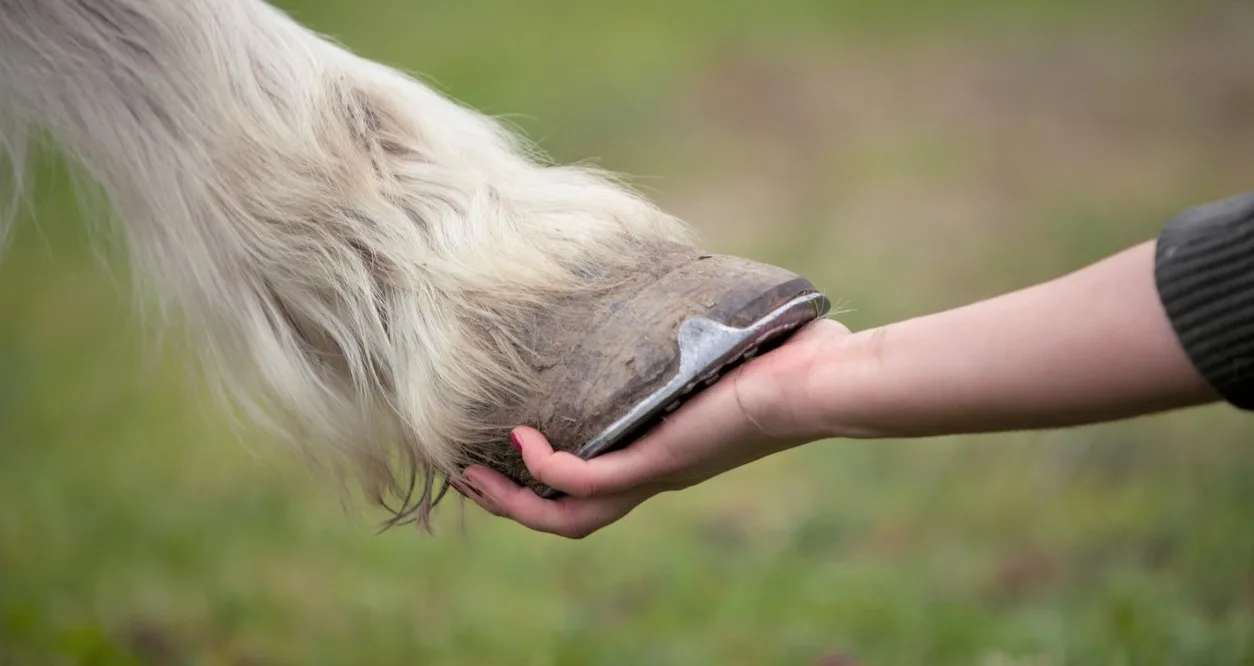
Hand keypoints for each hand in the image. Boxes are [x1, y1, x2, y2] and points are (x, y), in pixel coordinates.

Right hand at [452, 318, 852, 538]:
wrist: (823, 379)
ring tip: (474, 473)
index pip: (593, 481)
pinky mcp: (661, 460)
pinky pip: (584, 481)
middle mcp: (657, 470)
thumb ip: (688, 321)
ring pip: (568, 515)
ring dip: (515, 500)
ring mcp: (657, 470)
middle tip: (470, 473)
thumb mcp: (718, 339)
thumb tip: (677, 272)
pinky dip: (545, 468)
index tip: (506, 444)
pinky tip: (523, 438)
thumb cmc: (789, 357)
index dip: (543, 475)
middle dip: (513, 500)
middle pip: (569, 513)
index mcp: (666, 448)